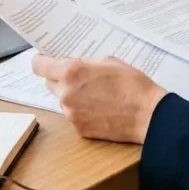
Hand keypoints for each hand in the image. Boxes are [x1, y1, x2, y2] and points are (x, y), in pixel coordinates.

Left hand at [32, 55, 166, 142]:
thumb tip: (75, 67)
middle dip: (61, 79)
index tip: (43, 61)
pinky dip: (82, 111)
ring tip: (96, 95)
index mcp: (71, 72)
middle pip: (50, 83)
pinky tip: (100, 109)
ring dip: (73, 96)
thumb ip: (86, 64)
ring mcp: (71, 113)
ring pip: (63, 100)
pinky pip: (74, 115)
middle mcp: (66, 93)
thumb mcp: (109, 61)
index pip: (40, 66)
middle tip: (80, 78)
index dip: (40, 62)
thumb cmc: (132, 85)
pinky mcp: (79, 129)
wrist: (148, 115)